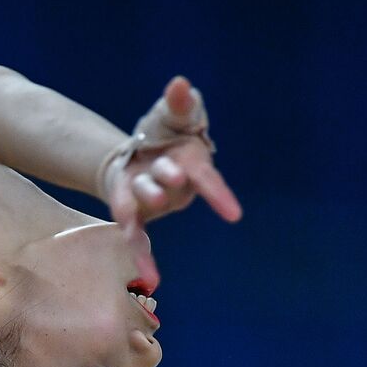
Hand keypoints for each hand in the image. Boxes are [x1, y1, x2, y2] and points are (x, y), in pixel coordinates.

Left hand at [100, 76, 242, 288]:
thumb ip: (178, 102)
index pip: (207, 179)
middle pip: (172, 184)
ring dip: (145, 193)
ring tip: (142, 185)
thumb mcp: (170, 112)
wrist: (133, 152)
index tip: (233, 214)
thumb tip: (180, 85)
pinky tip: (150, 282)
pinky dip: (144, 260)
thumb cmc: (161, 132)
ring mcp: (155, 203)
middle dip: (167, 175)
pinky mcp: (133, 215)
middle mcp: (177, 188)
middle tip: (167, 169)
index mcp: (192, 164)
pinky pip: (139, 240)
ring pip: (150, 202)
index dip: (218, 194)